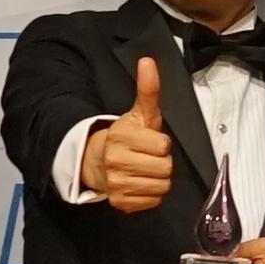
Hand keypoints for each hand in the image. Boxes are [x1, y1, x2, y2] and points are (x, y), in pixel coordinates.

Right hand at [84, 55, 172, 212]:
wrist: (99, 162)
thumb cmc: (126, 137)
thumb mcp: (139, 113)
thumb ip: (148, 89)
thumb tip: (148, 61)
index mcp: (121, 137)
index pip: (163, 146)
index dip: (161, 143)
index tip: (150, 141)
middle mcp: (116, 161)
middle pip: (165, 168)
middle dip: (162, 162)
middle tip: (149, 157)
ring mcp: (117, 184)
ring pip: (161, 186)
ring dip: (158, 179)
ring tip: (145, 170)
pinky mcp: (120, 202)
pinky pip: (153, 201)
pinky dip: (151, 194)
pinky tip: (141, 183)